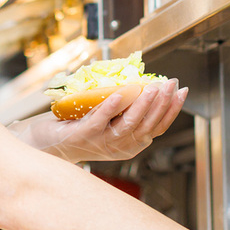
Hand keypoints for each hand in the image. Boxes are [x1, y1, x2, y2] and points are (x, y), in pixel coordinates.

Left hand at [9, 78, 187, 163]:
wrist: (47, 144)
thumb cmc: (79, 128)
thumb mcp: (109, 120)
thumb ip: (126, 109)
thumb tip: (143, 82)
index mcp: (130, 145)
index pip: (157, 128)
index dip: (171, 110)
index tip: (182, 91)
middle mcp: (119, 147)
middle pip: (147, 126)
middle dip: (162, 103)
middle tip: (171, 84)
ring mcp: (101, 143)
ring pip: (128, 125)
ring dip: (142, 105)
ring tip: (152, 88)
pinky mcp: (83, 136)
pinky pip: (101, 121)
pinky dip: (111, 107)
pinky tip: (120, 93)